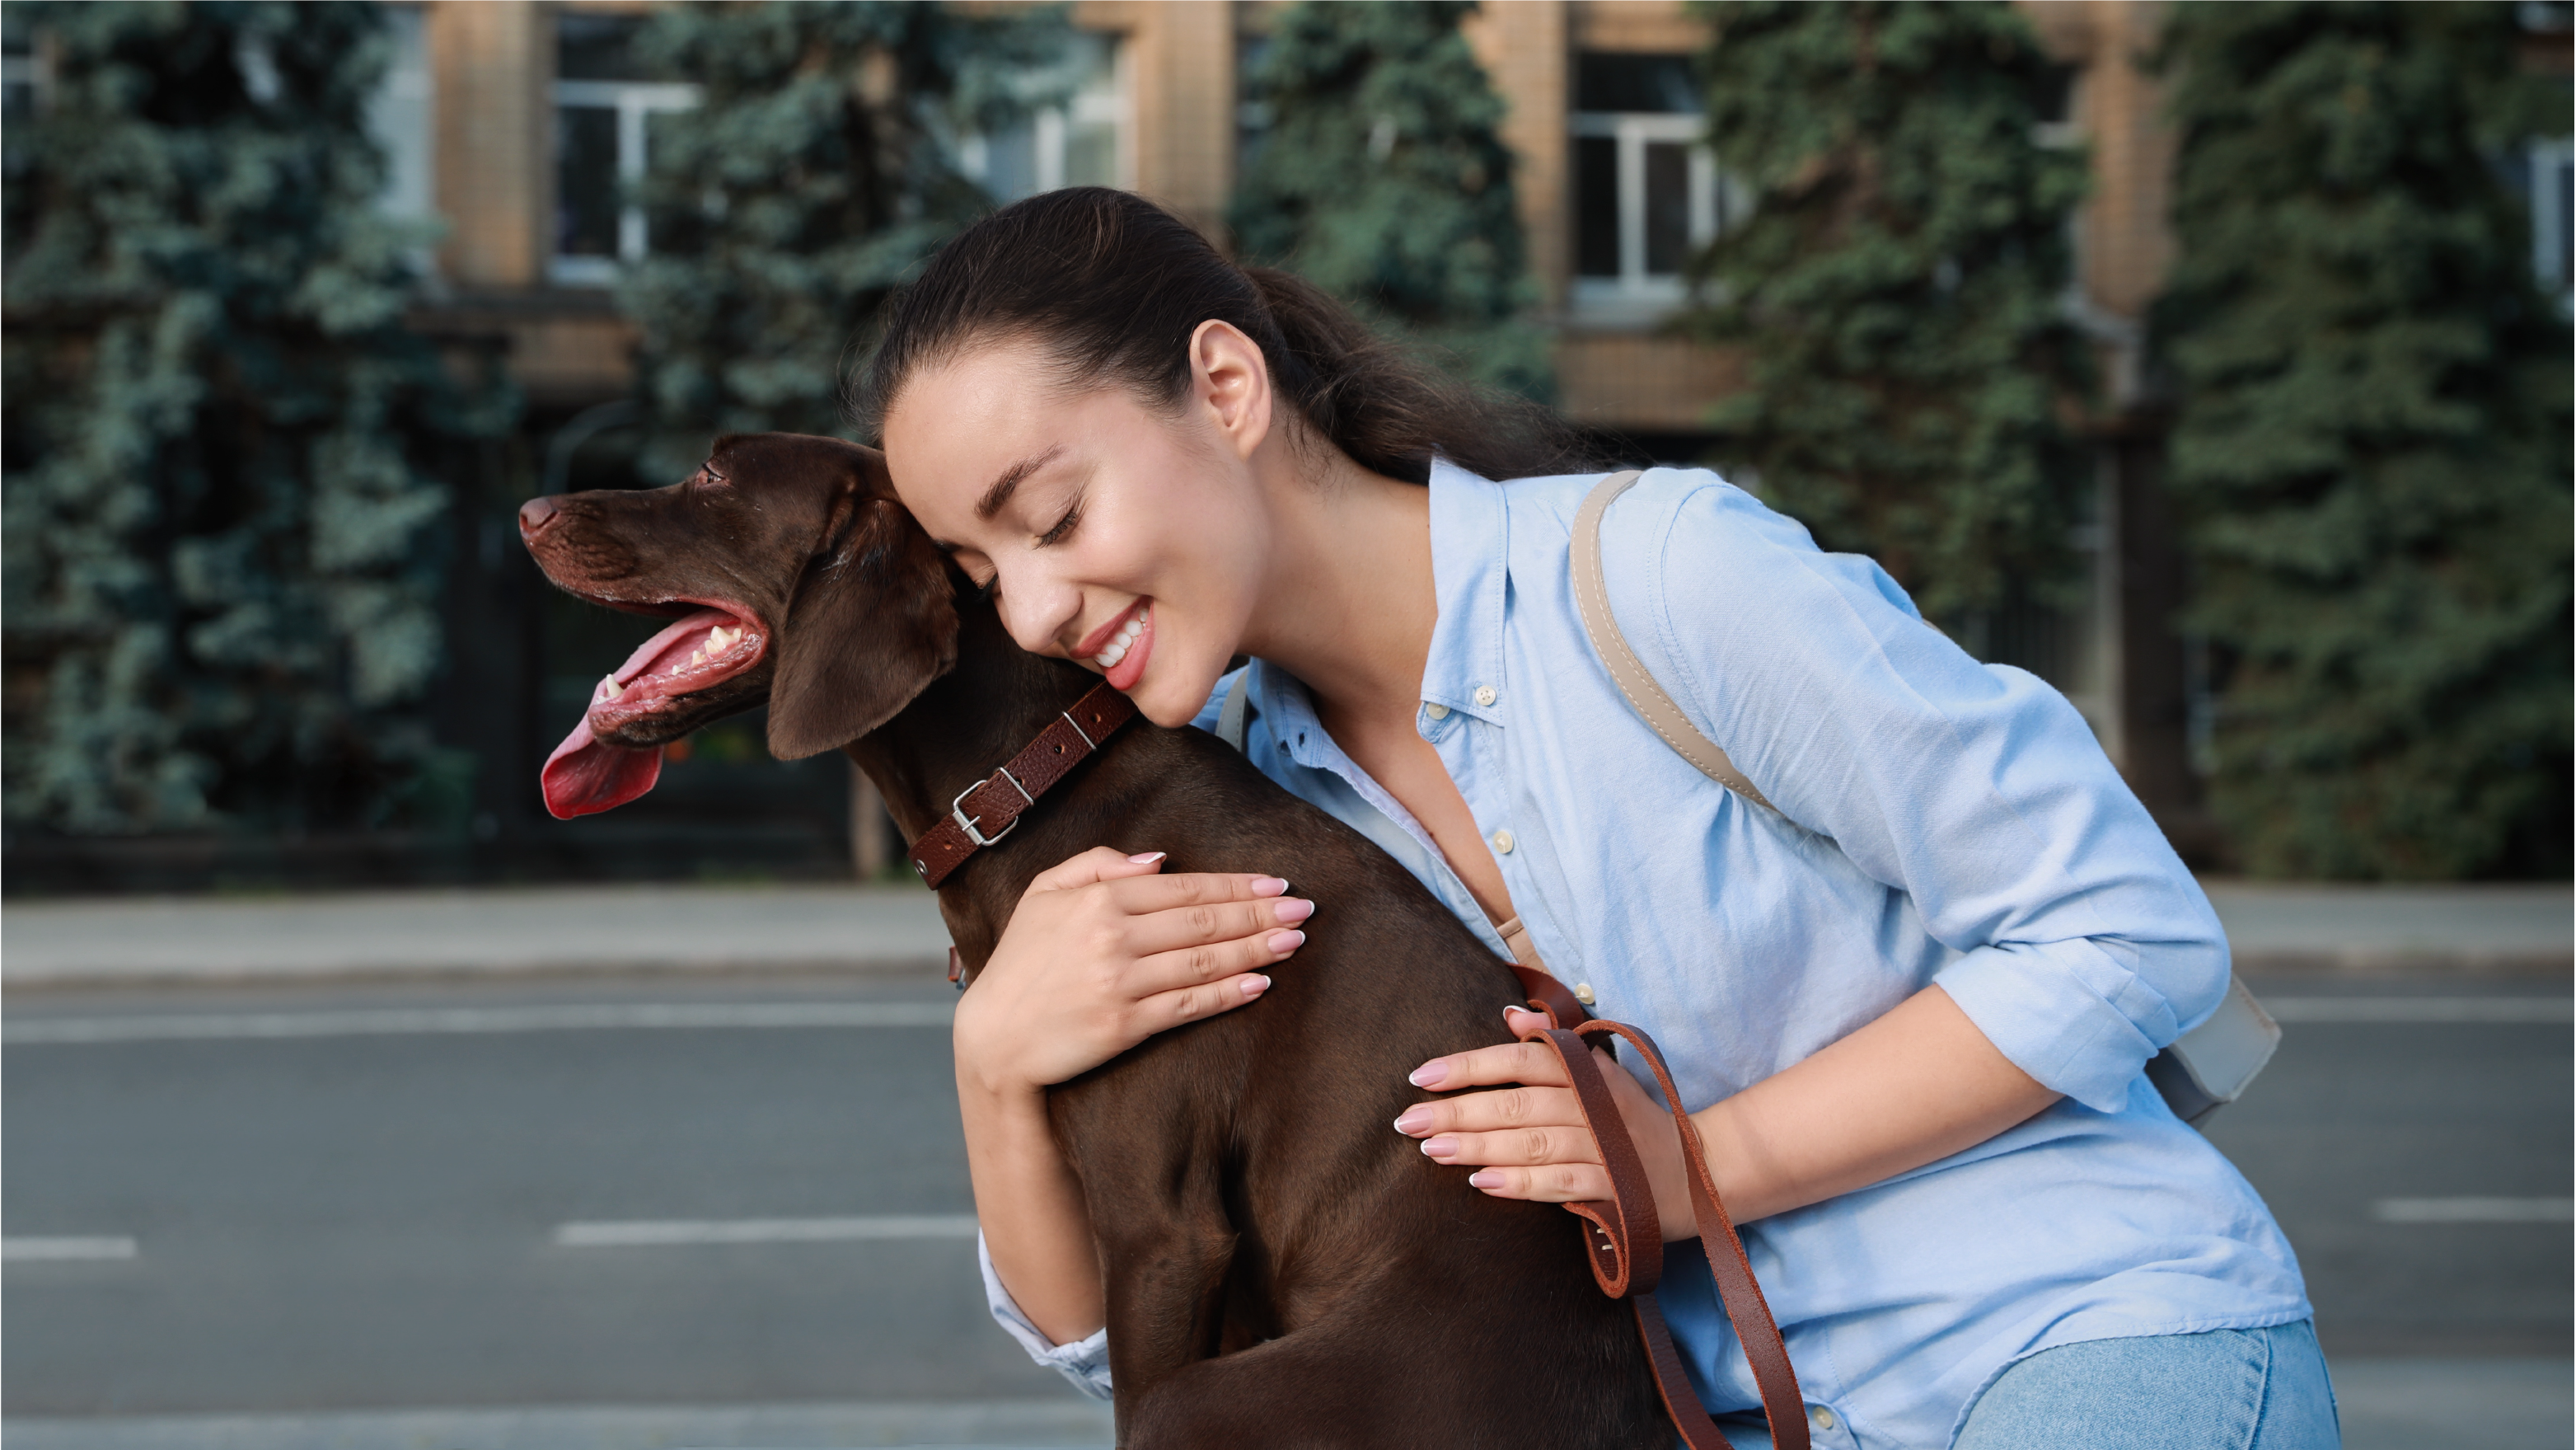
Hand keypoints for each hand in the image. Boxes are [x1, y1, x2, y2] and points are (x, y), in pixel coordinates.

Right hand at [952, 846, 1313, 1099]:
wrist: (994, 1037)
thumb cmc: (1021, 960)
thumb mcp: (1044, 893)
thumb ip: (1099, 864)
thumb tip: (1159, 861)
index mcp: (1099, 899)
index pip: (1185, 888)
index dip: (1237, 885)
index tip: (1277, 882)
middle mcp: (1114, 937)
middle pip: (1204, 921)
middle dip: (1261, 913)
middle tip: (1305, 908)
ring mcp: (1121, 983)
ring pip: (1204, 960)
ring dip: (1256, 949)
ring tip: (1294, 940)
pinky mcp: (1125, 1025)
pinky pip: (1189, 1005)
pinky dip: (1228, 993)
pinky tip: (1260, 984)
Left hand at [1393, 1005, 1697, 1242]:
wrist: (1703, 1170)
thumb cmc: (1634, 1119)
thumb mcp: (1602, 1073)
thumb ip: (1552, 1045)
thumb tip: (1510, 1014)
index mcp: (1587, 1073)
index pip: (1521, 1061)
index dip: (1470, 1066)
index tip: (1421, 1077)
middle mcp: (1594, 1106)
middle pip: (1517, 1104)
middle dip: (1458, 1111)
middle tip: (1408, 1121)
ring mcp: (1605, 1148)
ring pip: (1532, 1143)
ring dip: (1478, 1146)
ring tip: (1432, 1149)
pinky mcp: (1614, 1188)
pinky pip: (1561, 1183)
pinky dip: (1521, 1183)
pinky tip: (1482, 1183)